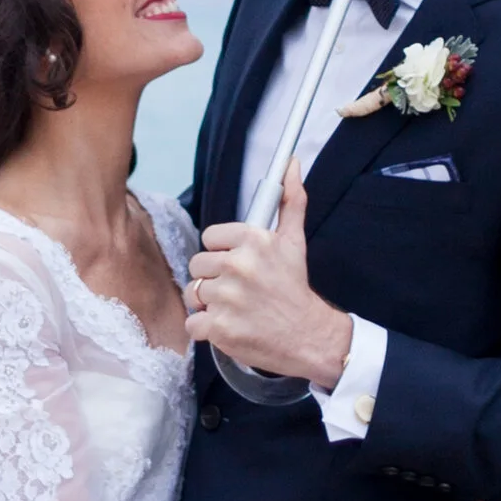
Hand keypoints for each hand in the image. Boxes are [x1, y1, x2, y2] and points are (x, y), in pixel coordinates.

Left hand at [186, 158, 353, 388]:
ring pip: (193, 294)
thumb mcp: (293, 241)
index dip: (223, 254)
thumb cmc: (295, 288)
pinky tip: (228, 328)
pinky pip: (192, 323)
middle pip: (198, 265)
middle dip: (214, 279)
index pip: (210, 238)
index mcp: (253, 240)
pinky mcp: (219, 328)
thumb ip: (289, 200)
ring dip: (208, 304)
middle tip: (239, 291)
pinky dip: (206, 330)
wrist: (308, 337)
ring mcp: (227, 298)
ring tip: (234, 309)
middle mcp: (239, 266)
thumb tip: (291, 163)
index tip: (240, 266)